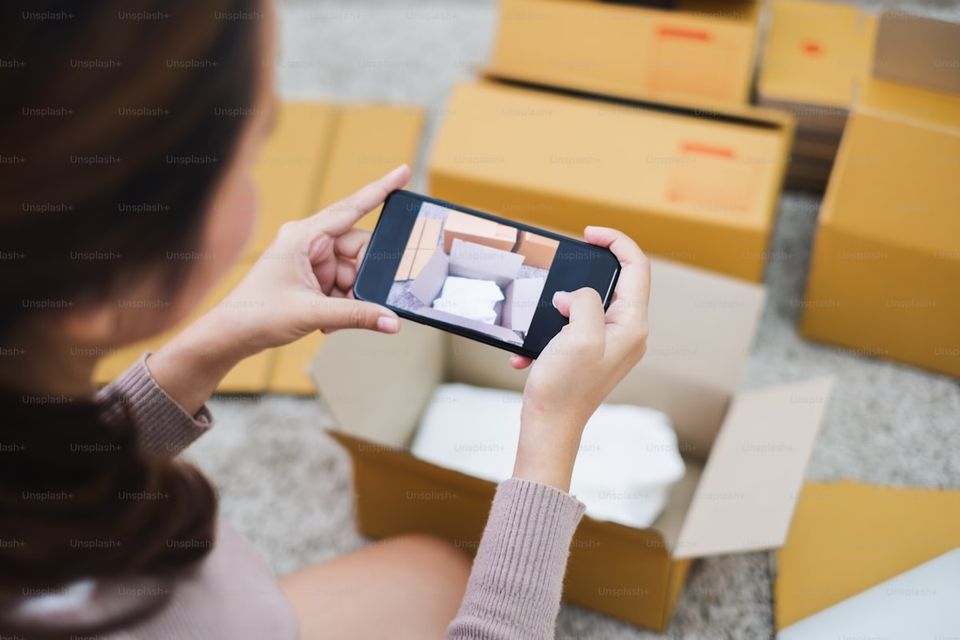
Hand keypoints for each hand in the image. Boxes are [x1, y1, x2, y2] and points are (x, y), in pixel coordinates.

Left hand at [211, 165, 408, 355]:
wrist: (231, 335)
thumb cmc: (258, 314)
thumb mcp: (313, 313)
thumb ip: (357, 316)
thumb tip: (392, 320)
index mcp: (304, 235)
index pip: (351, 208)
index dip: (380, 190)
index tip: (403, 172)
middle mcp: (308, 242)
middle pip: (357, 250)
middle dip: (363, 279)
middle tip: (366, 301)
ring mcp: (310, 260)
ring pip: (352, 272)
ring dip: (350, 297)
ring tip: (333, 318)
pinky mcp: (310, 278)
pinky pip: (341, 286)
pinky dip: (341, 304)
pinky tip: (327, 320)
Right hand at [510, 226, 649, 491]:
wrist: (549, 428)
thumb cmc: (565, 388)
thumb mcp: (580, 334)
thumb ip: (585, 302)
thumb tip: (574, 296)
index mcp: (632, 325)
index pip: (637, 267)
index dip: (616, 242)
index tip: (588, 234)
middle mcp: (626, 333)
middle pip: (613, 283)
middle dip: (582, 276)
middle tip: (559, 270)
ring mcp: (607, 344)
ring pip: (586, 305)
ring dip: (558, 308)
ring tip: (539, 322)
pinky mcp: (588, 353)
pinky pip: (569, 328)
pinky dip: (547, 333)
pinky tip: (529, 353)